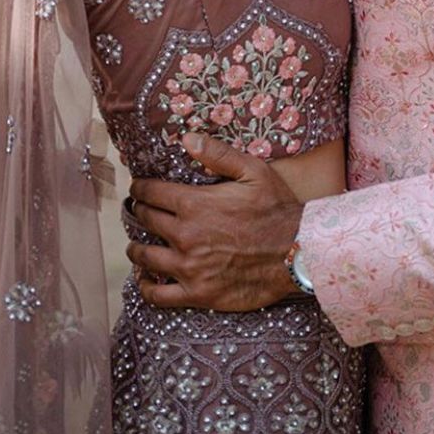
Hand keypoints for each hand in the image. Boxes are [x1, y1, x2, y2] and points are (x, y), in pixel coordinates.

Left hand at [126, 134, 302, 310]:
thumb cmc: (276, 209)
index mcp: (195, 204)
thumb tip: (186, 138)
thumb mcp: (253, 171)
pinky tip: (145, 278)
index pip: (151, 193)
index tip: (138, 188)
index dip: (140, 188)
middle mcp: (185, 236)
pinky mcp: (197, 293)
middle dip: (138, 213)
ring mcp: (189, 267)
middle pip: (146, 221)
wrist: (297, 252)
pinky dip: (146, 286)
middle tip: (136, 211)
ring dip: (136, 248)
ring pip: (145, 258)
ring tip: (136, 245)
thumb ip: (218, 154)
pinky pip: (158, 294)